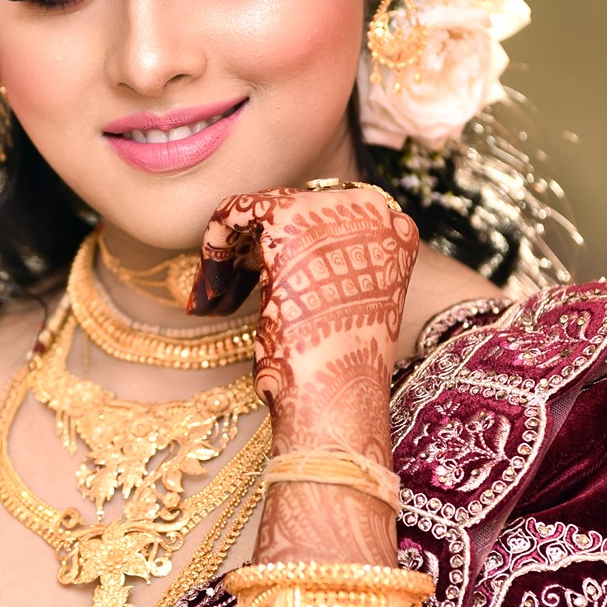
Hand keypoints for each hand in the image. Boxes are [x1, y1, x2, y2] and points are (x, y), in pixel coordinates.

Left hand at [189, 185, 417, 456]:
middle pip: (293, 210)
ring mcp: (331, 210)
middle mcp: (372, 211)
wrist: (337, 396)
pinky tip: (209, 293)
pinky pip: (232, 212)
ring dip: (229, 259)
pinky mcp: (288, 217)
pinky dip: (212, 250)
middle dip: (253, 254)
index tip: (262, 286)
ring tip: (215, 303)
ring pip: (259, 212)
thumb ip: (334, 270)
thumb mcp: (350, 310)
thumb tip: (283, 255)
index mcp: (397, 234)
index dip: (289, 251)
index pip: (331, 218)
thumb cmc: (341, 372)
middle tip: (227, 299)